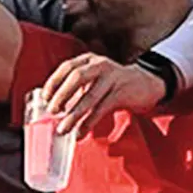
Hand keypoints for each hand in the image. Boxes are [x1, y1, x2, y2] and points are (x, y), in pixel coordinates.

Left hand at [39, 52, 164, 138]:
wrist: (147, 84)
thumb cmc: (113, 84)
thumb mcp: (95, 79)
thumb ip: (76, 88)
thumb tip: (52, 106)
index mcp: (90, 60)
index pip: (67, 67)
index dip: (53, 83)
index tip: (45, 98)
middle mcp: (101, 65)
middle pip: (77, 77)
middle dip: (62, 95)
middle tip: (53, 111)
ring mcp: (113, 77)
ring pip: (90, 96)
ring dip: (74, 114)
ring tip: (64, 129)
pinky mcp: (123, 92)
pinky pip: (102, 108)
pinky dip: (89, 122)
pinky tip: (81, 132)